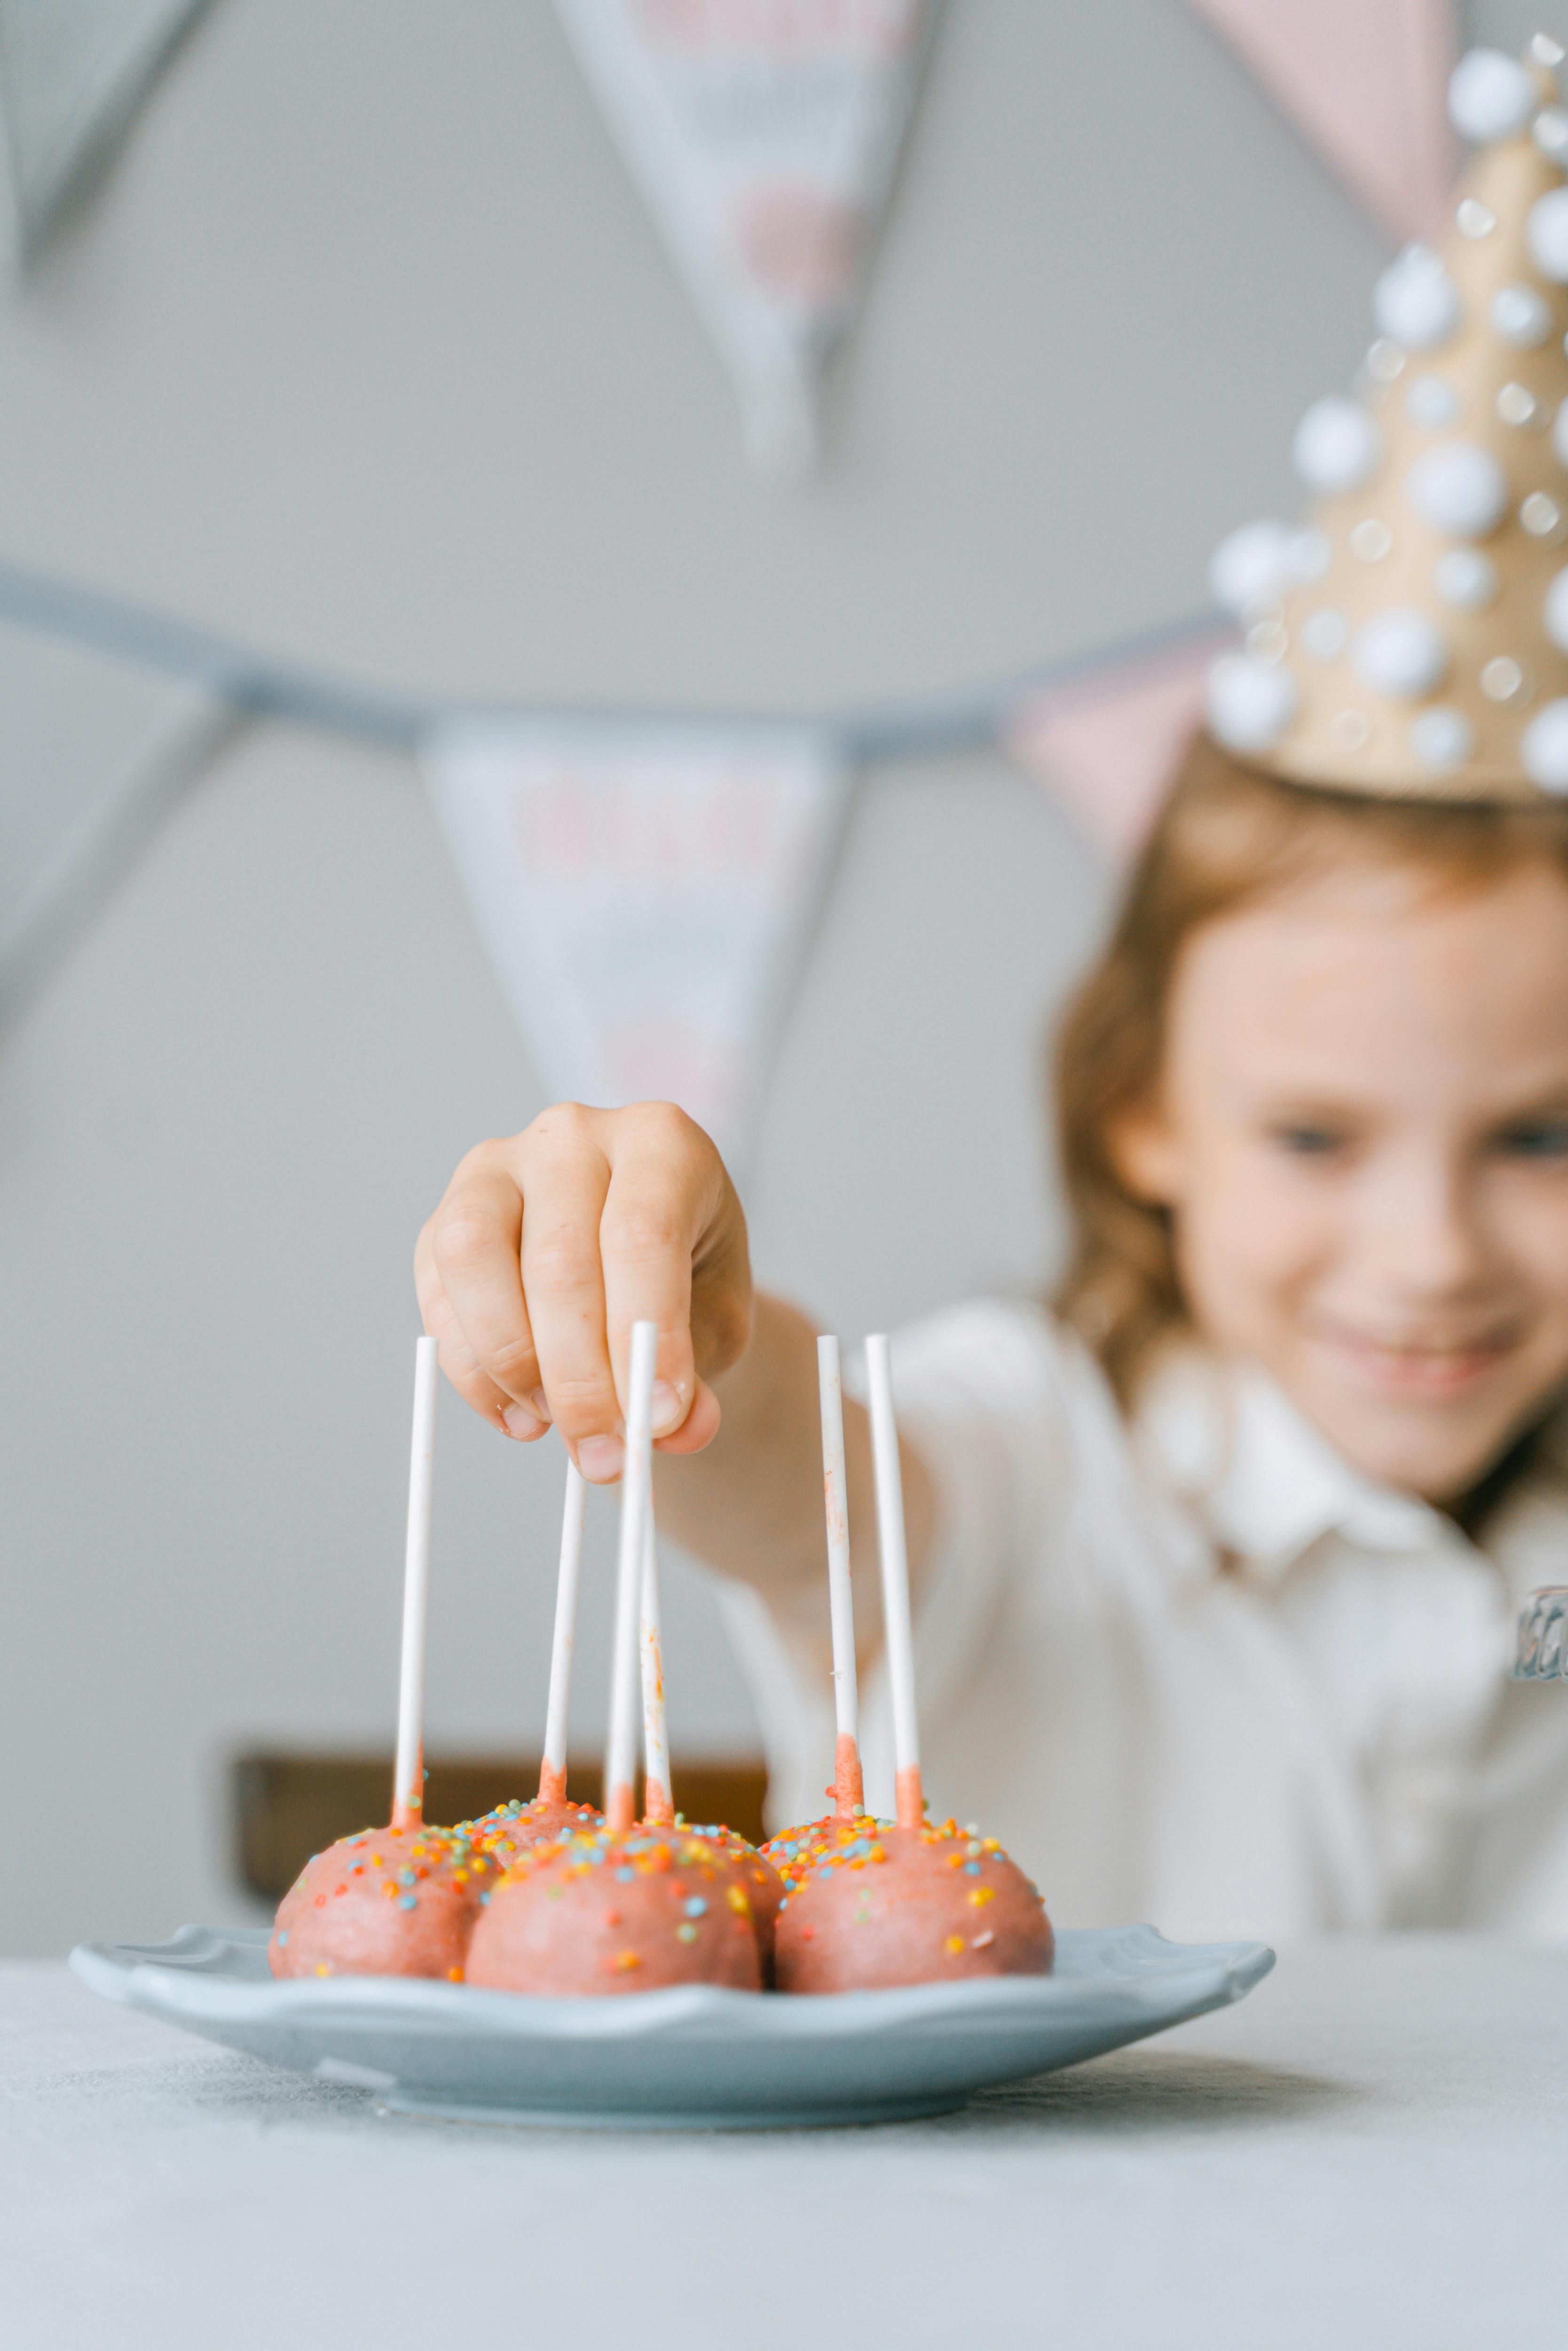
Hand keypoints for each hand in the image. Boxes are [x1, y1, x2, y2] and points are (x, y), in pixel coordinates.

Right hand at [415, 1103, 751, 1481]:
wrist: (639, 1269)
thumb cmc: (688, 1283)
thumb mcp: (717, 1328)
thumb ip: (699, 1374)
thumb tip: (678, 1431)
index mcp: (661, 1141)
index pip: (643, 1233)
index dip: (646, 1334)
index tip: (656, 1419)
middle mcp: (572, 1137)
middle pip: (559, 1259)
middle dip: (581, 1378)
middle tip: (606, 1456)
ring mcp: (497, 1168)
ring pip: (474, 1257)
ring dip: (511, 1361)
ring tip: (553, 1426)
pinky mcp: (445, 1217)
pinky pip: (439, 1294)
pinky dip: (472, 1371)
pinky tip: (519, 1417)